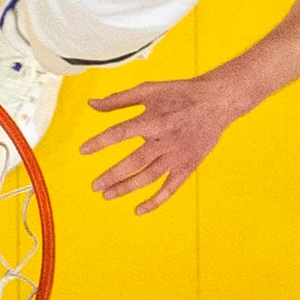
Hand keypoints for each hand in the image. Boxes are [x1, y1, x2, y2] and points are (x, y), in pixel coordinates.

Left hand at [78, 72, 248, 213]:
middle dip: (112, 175)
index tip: (83, 150)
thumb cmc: (180, 93)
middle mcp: (165, 140)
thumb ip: (119, 99)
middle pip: (134, 162)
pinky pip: (170, 188)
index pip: (120, 133)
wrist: (217, 101)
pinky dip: (155, 201)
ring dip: (127, 188)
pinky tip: (138, 209)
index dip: (100, 142)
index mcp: (153, 119)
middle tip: (95, 186)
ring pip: (149, 177)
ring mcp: (177, 155)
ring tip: (107, 195)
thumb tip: (92, 104)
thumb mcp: (149, 90)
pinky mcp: (188, 166)